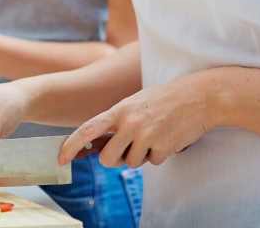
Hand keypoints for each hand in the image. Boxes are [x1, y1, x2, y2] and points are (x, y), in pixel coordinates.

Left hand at [59, 73, 212, 168]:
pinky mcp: (162, 147)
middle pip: (108, 159)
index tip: (61, 158)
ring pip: (132, 163)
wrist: (198, 97)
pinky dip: (160, 154)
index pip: (87, 129)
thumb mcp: (135, 103)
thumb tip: (98, 146)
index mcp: (119, 110)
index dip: (71, 145)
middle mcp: (129, 123)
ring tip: (155, 134)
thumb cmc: (164, 99)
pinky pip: (153, 162)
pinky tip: (168, 137)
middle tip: (128, 150)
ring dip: (142, 155)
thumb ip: (117, 122)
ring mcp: (146, 136)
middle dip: (115, 160)